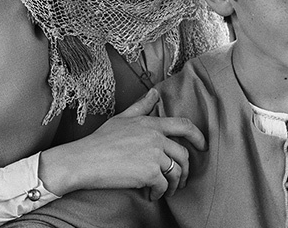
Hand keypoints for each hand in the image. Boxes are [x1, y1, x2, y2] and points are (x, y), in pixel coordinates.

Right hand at [39, 88, 205, 200]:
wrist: (83, 160)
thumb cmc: (99, 141)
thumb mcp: (122, 118)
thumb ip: (142, 106)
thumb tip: (154, 92)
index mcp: (151, 123)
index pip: (184, 125)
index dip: (199, 136)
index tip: (204, 146)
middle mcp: (156, 137)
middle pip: (184, 154)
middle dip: (185, 169)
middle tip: (180, 180)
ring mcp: (154, 154)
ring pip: (177, 172)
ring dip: (175, 184)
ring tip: (167, 191)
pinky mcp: (149, 172)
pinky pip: (163, 186)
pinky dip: (159, 193)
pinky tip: (151, 195)